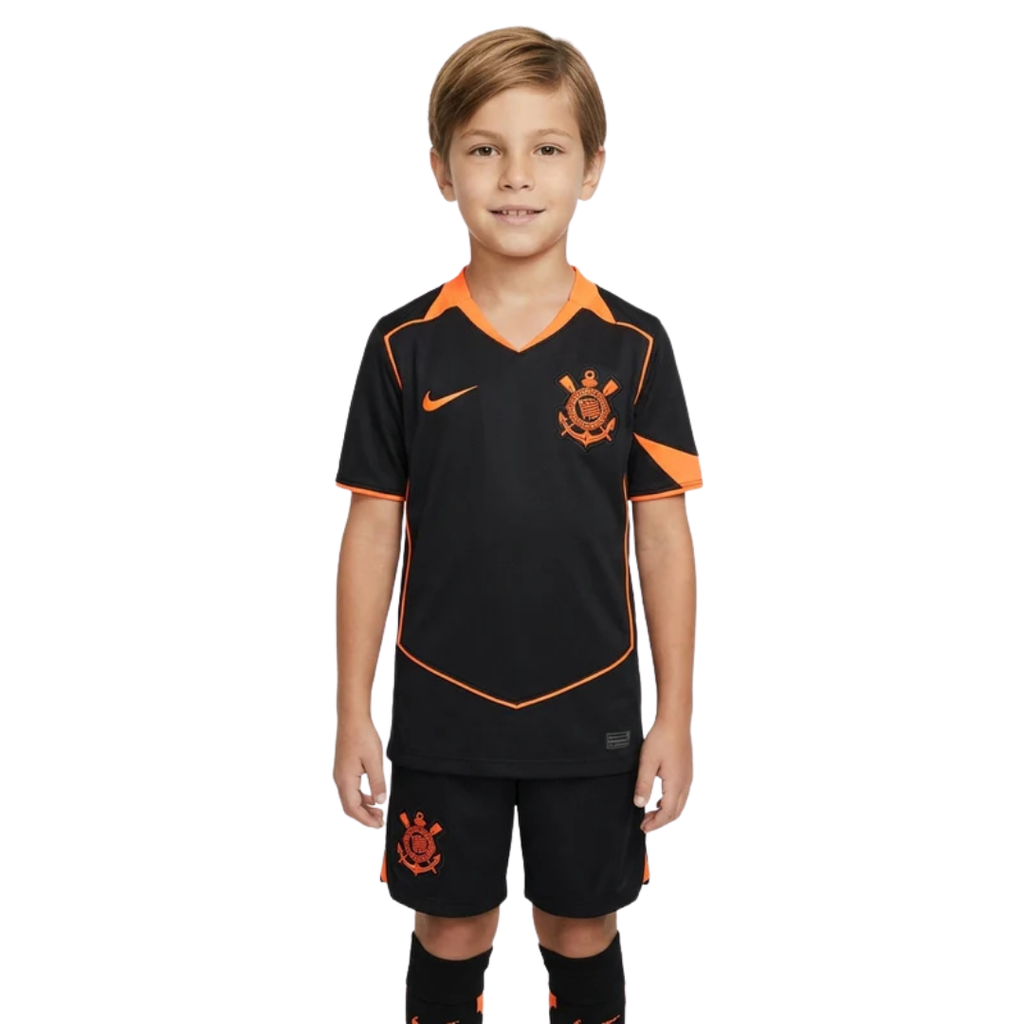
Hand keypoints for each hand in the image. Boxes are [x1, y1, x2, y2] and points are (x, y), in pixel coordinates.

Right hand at [334, 715, 387, 828]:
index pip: (353, 808)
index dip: (365, 819)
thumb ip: (377, 783)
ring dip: (363, 807)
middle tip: (380, 821)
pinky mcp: (343, 769)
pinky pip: (350, 789)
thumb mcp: (374, 761)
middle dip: (364, 816)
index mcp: (345, 779)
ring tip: (378, 811)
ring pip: (349, 798)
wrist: (352, 719)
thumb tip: (380, 802)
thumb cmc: (362, 736)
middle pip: (349, 806)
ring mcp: (340, 774)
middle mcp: (339, 779)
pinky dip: (361, 797)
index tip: (378, 825)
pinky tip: (372, 796)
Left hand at [633, 717, 692, 832]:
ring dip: (665, 812)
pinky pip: (681, 794)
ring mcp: (688, 778)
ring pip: (679, 804)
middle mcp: (685, 783)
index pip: (667, 813)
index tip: (643, 827)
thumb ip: (643, 784)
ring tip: (650, 814)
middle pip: (675, 812)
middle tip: (645, 824)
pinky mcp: (686, 772)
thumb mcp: (647, 762)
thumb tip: (639, 804)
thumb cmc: (661, 739)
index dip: (656, 823)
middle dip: (660, 821)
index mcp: (676, 784)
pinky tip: (659, 799)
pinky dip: (670, 802)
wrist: (675, 721)